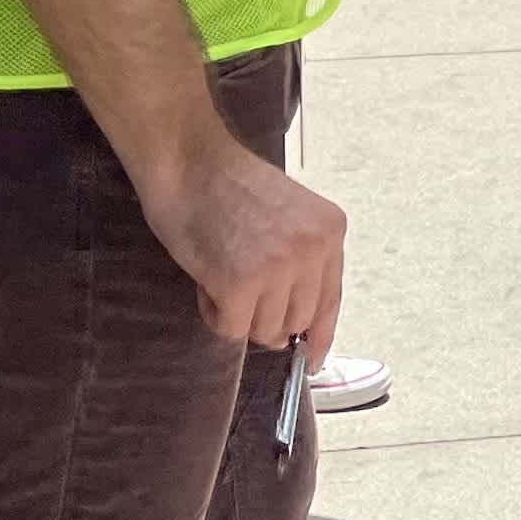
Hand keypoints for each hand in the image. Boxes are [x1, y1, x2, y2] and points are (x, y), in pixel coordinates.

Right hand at [140, 131, 347, 356]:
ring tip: (220, 272)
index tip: (311, 359)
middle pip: (296, 322)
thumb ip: (301, 260)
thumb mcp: (289, 216)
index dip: (320, 335)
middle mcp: (312, 251)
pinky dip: (213, 313)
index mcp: (330, 231)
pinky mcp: (240, 285)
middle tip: (237, 285)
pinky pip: (230, 329)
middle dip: (265, 316)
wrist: (189, 161)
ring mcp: (279, 268)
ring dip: (237, 314)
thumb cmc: (228, 185)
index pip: (331, 299)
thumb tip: (300, 325)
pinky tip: (206, 280)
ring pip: (264, 331)